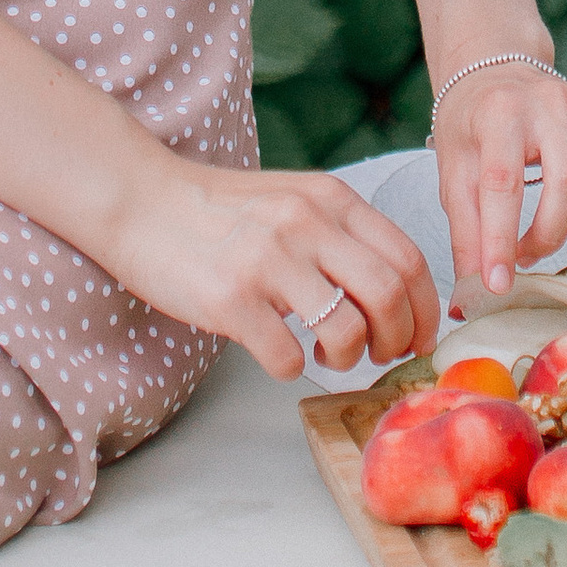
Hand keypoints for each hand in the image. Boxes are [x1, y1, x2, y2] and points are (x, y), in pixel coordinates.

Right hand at [94, 145, 440, 381]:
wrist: (141, 200)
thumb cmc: (220, 210)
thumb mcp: (293, 199)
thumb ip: (340, 232)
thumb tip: (394, 292)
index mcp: (330, 199)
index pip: (408, 258)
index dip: (426, 309)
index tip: (420, 337)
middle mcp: (306, 224)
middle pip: (389, 296)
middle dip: (396, 339)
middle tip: (379, 353)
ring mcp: (267, 261)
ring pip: (346, 330)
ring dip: (348, 357)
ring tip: (328, 354)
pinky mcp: (230, 299)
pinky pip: (286, 356)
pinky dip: (293, 368)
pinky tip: (279, 354)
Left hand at [434, 57, 566, 297]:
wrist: (499, 75)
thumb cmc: (473, 128)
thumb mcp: (454, 175)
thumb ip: (466, 233)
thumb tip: (471, 292)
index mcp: (500, 112)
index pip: (504, 183)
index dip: (501, 240)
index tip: (498, 282)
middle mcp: (550, 101)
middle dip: (550, 233)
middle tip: (527, 253)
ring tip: (551, 224)